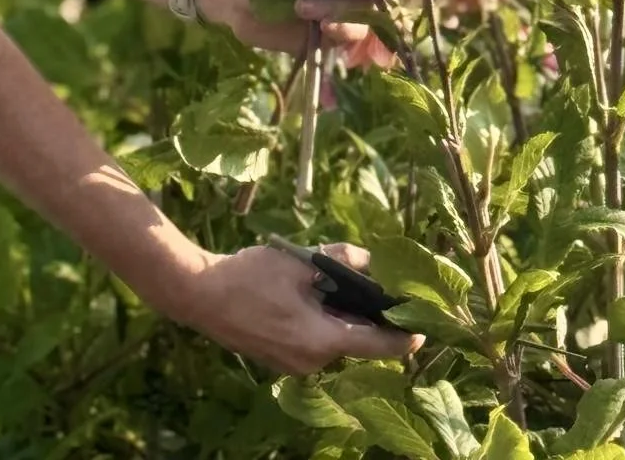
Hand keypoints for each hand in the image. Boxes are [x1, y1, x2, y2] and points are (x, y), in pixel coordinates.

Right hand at [174, 241, 422, 374]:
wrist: (201, 294)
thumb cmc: (250, 277)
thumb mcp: (299, 262)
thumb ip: (339, 259)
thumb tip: (370, 259)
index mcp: (322, 341)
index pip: (376, 346)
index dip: (402, 338)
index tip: (423, 330)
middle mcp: (312, 362)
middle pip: (354, 342)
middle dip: (367, 318)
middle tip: (378, 290)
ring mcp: (294, 365)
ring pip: (333, 342)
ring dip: (341, 318)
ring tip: (336, 286)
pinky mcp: (280, 359)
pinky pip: (313, 344)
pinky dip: (321, 324)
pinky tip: (313, 298)